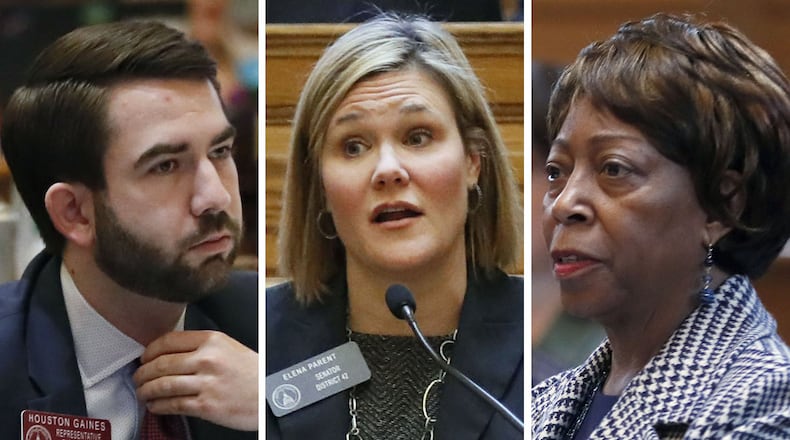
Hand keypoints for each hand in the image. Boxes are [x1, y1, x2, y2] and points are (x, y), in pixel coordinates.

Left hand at [133, 330, 257, 430]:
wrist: (270, 395)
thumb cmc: (252, 374)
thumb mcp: (230, 348)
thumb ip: (204, 347)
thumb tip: (172, 354)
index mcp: (213, 340)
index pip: (169, 341)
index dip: (150, 351)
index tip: (144, 357)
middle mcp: (208, 359)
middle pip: (161, 363)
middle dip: (142, 373)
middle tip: (137, 378)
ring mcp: (206, 383)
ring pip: (163, 385)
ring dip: (146, 391)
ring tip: (142, 393)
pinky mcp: (206, 405)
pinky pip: (173, 404)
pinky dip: (159, 406)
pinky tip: (155, 406)